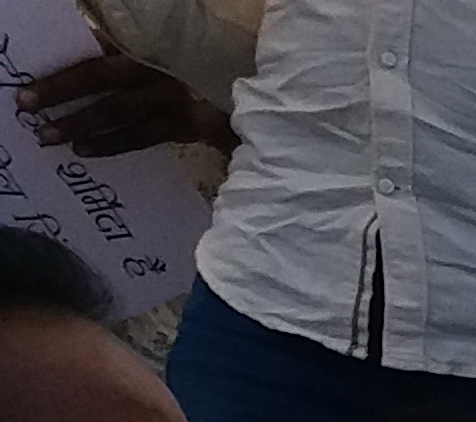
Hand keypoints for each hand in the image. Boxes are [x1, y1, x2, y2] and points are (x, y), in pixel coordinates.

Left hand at [17, 53, 233, 156]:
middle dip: (61, 90)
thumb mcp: (191, 50)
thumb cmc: (228, 64)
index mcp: (161, 47)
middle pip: (102, 77)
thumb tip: (105, 46)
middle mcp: (165, 70)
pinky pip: (145, 135)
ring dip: (80, 122)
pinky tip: (86, 151)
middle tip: (26, 105)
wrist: (279, 94)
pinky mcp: (195, 123)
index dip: (69, 66)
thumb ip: (158, 52)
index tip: (35, 80)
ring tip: (49, 135)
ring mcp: (179, 98)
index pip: (104, 53)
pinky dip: (113, 143)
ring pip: (119, 110)